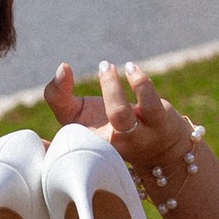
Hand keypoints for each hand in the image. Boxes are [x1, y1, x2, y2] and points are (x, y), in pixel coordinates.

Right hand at [42, 56, 199, 192]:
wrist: (161, 152)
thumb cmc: (112, 128)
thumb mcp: (81, 118)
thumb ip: (61, 98)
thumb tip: (62, 69)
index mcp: (85, 143)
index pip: (62, 124)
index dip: (57, 94)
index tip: (64, 67)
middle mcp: (108, 145)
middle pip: (91, 125)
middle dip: (90, 96)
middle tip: (101, 66)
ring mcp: (135, 137)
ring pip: (119, 114)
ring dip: (111, 86)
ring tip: (107, 66)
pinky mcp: (159, 125)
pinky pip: (148, 101)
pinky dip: (138, 81)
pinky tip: (131, 69)